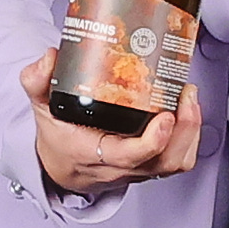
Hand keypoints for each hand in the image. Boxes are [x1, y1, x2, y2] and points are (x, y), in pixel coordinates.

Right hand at [21, 57, 205, 195]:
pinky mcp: (150, 167)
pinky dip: (189, 138)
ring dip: (190, 133)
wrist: (62, 166)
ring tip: (189, 97)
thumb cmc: (58, 137)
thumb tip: (49, 57)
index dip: (153, 141)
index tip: (165, 115)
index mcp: (92, 154)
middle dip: (184, 130)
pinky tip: (188, 111)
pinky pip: (178, 162)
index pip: (127, 157)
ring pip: (175, 164)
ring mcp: (138, 170)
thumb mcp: (41, 108)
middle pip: (163, 162)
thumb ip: (38, 81)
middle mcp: (119, 167)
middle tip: (186, 94)